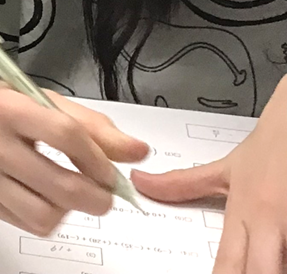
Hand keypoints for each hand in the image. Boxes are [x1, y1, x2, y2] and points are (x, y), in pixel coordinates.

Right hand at [0, 57, 148, 235]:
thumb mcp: (33, 96)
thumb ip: (87, 123)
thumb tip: (136, 152)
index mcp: (8, 108)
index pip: (68, 136)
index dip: (100, 158)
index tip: (113, 168)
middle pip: (63, 186)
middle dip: (98, 197)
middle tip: (103, 192)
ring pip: (47, 215)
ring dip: (71, 210)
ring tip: (71, 194)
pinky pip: (28, 224)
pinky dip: (48, 217)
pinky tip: (45, 197)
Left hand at [134, 78, 286, 273]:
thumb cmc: (272, 150)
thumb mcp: (226, 168)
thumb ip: (183, 183)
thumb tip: (139, 183)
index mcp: (245, 214)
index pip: (228, 264)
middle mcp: (272, 224)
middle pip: (260, 272)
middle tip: (241, 270)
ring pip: (282, 266)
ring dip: (271, 266)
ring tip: (260, 261)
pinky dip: (286, 255)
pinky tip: (278, 255)